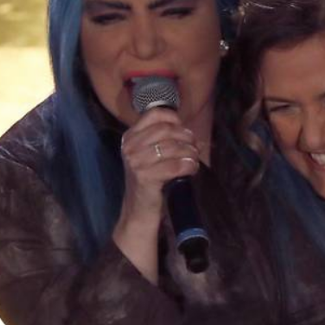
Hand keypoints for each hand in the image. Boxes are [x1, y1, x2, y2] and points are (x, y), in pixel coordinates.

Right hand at [113, 107, 199, 283]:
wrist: (138, 210)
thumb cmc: (149, 179)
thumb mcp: (149, 155)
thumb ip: (164, 139)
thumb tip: (191, 133)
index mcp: (130, 137)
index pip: (154, 114)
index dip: (174, 119)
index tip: (183, 130)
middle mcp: (130, 147)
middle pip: (167, 130)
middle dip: (186, 137)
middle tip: (194, 147)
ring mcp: (136, 162)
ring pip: (173, 148)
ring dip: (190, 153)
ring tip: (194, 159)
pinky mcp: (145, 177)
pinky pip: (175, 166)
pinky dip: (189, 166)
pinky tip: (191, 169)